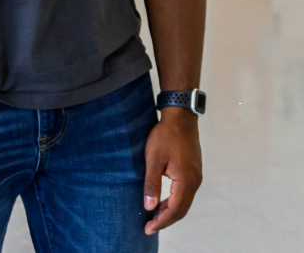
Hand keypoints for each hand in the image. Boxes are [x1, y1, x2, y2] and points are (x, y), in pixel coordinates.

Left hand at [143, 108, 201, 234]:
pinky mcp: (194, 170)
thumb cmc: (166, 135)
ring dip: (171, 210)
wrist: (181, 116)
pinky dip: (175, 200)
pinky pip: (186, 192)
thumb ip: (151, 184)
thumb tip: (149, 207)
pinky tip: (164, 200)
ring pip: (184, 202)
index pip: (174, 210)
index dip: (161, 222)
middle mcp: (194, 181)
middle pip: (182, 209)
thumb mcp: (153, 158)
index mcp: (185, 180)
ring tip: (155, 215)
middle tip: (150, 226)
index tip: (148, 229)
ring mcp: (196, 176)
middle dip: (166, 220)